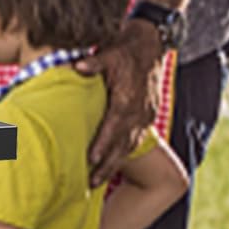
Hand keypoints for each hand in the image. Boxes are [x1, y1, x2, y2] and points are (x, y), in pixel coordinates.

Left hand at [76, 21, 162, 186]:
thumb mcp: (109, 52)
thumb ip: (93, 62)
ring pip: (130, 146)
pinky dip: (124, 155)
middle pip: (122, 144)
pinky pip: (136, 140)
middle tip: (90, 184)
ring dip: (114, 165)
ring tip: (96, 182)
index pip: (114, 126)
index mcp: (127, 98)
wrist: (151, 44)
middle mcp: (139, 111)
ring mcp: (146, 115)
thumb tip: (77, 66)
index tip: (90, 160)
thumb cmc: (125, 49)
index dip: (103, 144)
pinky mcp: (148, 116)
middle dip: (107, 165)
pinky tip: (113, 166)